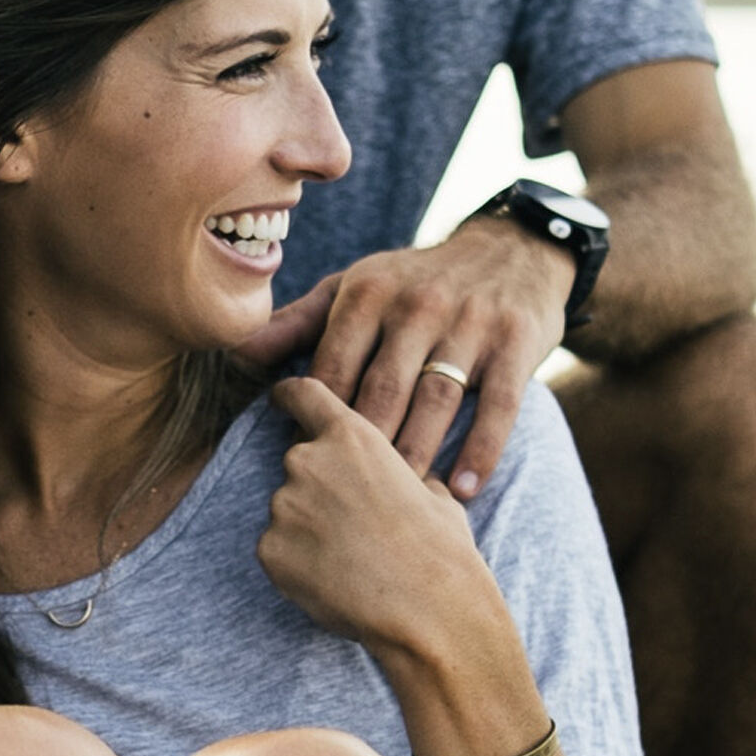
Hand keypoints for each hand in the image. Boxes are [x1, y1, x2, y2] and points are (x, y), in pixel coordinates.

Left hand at [239, 220, 573, 498]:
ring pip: (437, 401)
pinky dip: (480, 450)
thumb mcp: (355, 288)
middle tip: (347, 504)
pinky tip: (462, 490)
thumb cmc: (413, 282)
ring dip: (418, 455)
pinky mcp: (517, 343)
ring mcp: (470, 323)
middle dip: (363, 450)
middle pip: (383, 390)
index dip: (317, 421)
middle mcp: (416, 305)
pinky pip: (498, 405)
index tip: (306, 467)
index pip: (334, 367)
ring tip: (401, 504)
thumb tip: (237, 353)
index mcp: (367, 293)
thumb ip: (297, 324)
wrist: (512, 251)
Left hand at [258, 375, 502, 665]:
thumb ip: (398, 472)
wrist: (429, 610)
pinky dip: (296, 564)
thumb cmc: (441, 551)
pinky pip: (276, 551)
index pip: (303, 394)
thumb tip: (400, 477)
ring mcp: (283, 505)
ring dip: (307, 529)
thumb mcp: (432, 491)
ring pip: (287, 511)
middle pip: (297, 463)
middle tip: (351, 527)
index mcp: (351, 436)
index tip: (280, 401)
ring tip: (351, 562)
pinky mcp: (269, 549)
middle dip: (317, 489)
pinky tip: (333, 582)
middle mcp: (308, 461)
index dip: (289, 396)